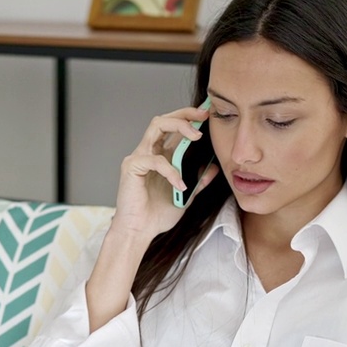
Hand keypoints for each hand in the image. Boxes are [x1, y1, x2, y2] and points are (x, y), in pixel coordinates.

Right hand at [111, 107, 220, 241]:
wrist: (139, 232)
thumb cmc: (157, 216)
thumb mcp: (187, 196)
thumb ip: (199, 181)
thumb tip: (214, 167)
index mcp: (160, 156)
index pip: (173, 128)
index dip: (189, 118)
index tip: (208, 116)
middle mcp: (148, 152)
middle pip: (164, 119)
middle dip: (185, 114)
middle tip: (204, 116)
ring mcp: (139, 157)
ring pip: (157, 126)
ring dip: (179, 127)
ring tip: (196, 137)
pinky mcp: (132, 167)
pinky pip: (155, 160)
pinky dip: (171, 170)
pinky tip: (181, 185)